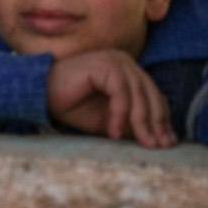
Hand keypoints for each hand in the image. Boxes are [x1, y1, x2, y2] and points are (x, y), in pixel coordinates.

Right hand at [46, 48, 174, 147]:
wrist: (41, 94)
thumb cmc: (72, 106)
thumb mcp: (109, 119)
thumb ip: (132, 123)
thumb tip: (159, 139)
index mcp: (128, 70)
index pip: (155, 96)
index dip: (162, 120)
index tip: (166, 143)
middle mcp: (125, 61)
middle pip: (151, 95)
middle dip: (155, 124)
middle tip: (156, 147)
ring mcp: (116, 60)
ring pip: (139, 96)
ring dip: (140, 123)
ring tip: (141, 144)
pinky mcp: (105, 64)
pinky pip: (121, 94)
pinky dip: (119, 116)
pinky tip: (112, 133)